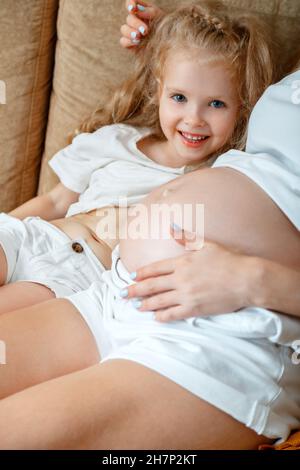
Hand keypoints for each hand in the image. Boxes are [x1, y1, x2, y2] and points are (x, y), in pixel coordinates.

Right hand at [120, 1, 162, 48]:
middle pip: (129, 18)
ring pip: (123, 29)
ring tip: (139, 36)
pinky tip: (137, 42)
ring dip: (130, 32)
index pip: (131, 3)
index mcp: (141, 11)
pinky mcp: (130, 44)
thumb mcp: (160, 18)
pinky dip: (129, 41)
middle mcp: (135, 21)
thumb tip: (137, 10)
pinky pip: (123, 41)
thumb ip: (150, 12)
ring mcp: (131, 33)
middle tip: (145, 30)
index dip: (130, 4)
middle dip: (136, 24)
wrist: (167, 47)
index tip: (132, 8)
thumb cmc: (164, 29)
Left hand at [125, 226, 252, 321]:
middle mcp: (180, 279)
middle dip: (135, 290)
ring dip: (145, 304)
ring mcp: (187, 295)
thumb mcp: (206, 244)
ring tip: (135, 306)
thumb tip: (171, 227)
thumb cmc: (228, 260)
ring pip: (159, 301)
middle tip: (122, 294)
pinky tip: (155, 318)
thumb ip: (185, 237)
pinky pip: (174, 314)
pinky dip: (162, 316)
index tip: (131, 277)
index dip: (141, 274)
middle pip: (152, 286)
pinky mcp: (195, 309)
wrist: (245, 279)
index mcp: (182, 262)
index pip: (155, 269)